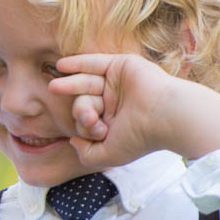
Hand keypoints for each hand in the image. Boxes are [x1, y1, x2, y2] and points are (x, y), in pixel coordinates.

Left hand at [52, 52, 219, 164]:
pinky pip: (94, 62)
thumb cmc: (139, 138)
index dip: (85, 126)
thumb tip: (72, 140)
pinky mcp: (121, 66)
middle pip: (84, 102)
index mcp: (113, 122)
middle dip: (82, 110)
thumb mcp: (108, 156)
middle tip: (91, 116)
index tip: (100, 130)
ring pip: (86, 83)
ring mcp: (117, 84)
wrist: (165, 116)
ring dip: (69, 85)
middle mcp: (114, 102)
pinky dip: (77, 62)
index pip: (85, 121)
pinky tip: (60, 65)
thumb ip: (86, 154)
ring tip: (53, 88)